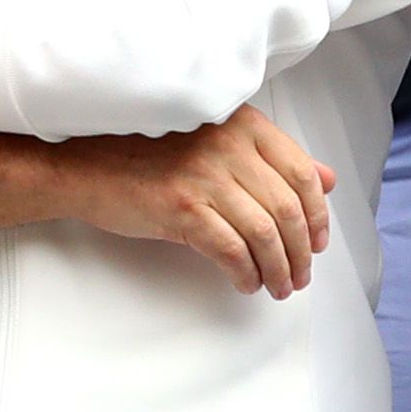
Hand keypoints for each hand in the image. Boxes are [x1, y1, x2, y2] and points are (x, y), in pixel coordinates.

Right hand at [57, 105, 336, 297]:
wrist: (84, 164)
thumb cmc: (146, 153)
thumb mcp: (215, 142)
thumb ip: (271, 157)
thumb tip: (327, 180)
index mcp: (242, 124)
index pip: (301, 173)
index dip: (317, 216)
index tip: (317, 243)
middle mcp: (228, 146)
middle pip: (286, 209)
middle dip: (301, 252)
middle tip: (300, 276)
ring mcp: (204, 176)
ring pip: (264, 234)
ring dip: (278, 269)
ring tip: (278, 287)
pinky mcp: (181, 208)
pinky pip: (230, 250)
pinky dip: (246, 273)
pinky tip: (245, 283)